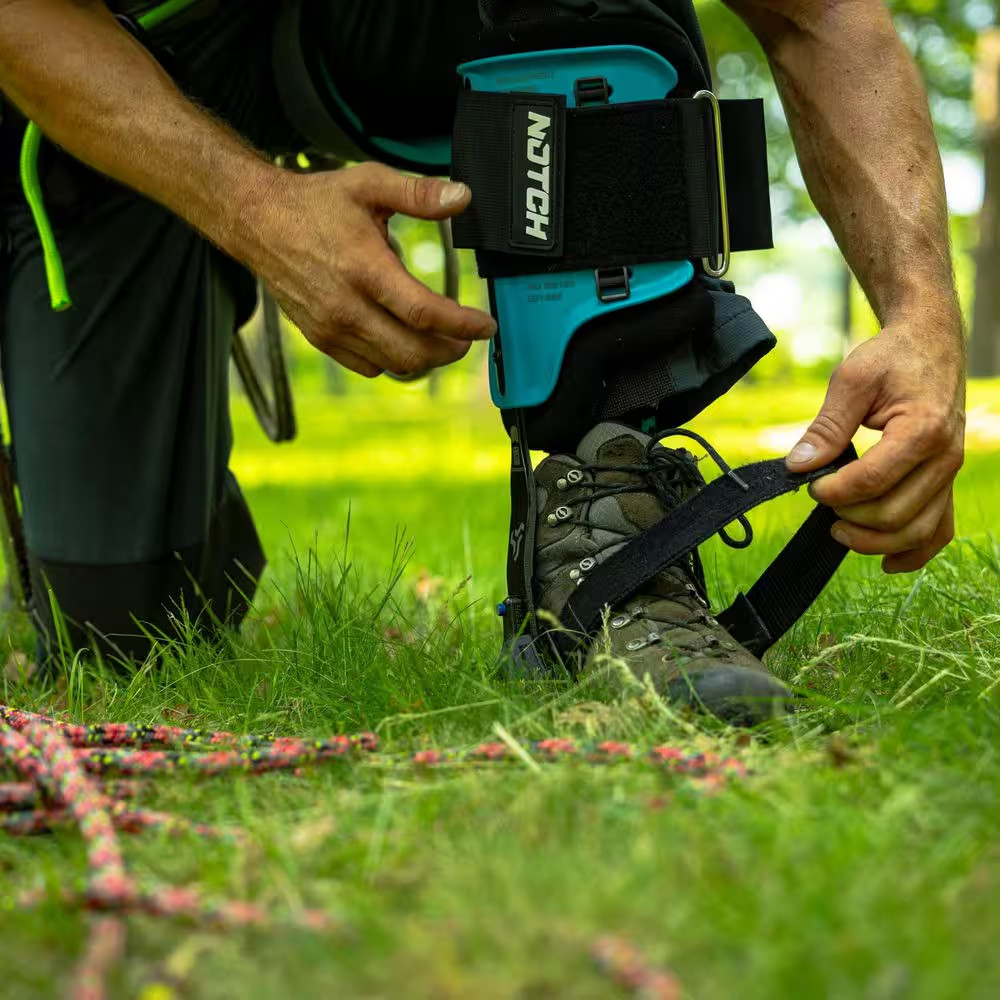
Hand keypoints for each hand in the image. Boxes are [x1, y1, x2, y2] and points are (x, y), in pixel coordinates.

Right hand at [245, 162, 495, 377]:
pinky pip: (368, 366)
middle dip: (450, 349)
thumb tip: (462, 197)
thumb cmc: (315, 203)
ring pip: (393, 365)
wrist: (257, 222)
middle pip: (413, 351)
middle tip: (468, 337)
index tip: (486, 325)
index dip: (463, 325)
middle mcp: (346, 306)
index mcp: (364, 268)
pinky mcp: (321, 339)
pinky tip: (403, 339)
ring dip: (425, 358)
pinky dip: (393, 360)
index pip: (424, 313)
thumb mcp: (368, 183)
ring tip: (442, 340)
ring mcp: (331, 328)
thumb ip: (418, 193)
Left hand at [785, 309, 965, 572]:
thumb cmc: (891, 358)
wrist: (930, 345)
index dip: (833, 491)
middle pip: (894, 514)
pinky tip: (884, 563)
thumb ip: (826, 426)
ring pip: (917, 531)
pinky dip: (913, 553)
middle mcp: (945, 457)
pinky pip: (939, 530)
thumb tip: (797, 466)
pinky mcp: (946, 482)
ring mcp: (949, 474)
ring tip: (838, 530)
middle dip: (849, 516)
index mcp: (922, 429)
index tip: (809, 483)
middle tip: (820, 498)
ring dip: (873, 542)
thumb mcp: (852, 379)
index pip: (873, 481)